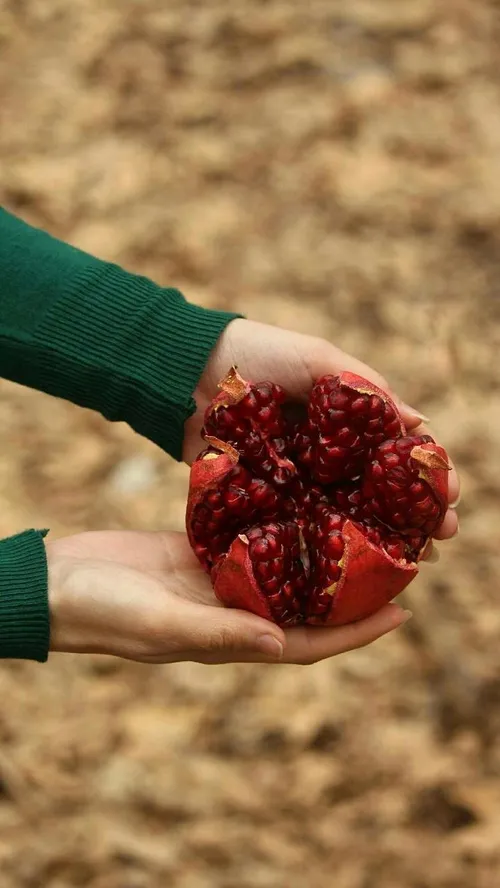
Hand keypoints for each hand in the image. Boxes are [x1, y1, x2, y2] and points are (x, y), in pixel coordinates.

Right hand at [47, 530, 409, 664]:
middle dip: (349, 587)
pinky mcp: (196, 548)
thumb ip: (219, 632)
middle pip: (305, 602)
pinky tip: (301, 498)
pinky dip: (276, 523)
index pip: (307, 641)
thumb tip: (283, 641)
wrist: (56, 584)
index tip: (402, 613)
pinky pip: (247, 535)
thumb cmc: (103, 611)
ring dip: (319, 551)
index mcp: (230, 636)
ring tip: (358, 524)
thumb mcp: (161, 624)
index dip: (356, 632)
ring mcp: (214, 578)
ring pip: (281, 566)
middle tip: (394, 559)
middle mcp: (231, 609)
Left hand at [184, 318, 458, 539]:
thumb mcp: (317, 359)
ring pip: (346, 516)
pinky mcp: (263, 499)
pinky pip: (299, 526)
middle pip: (378, 492)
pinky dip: (325, 547)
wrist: (188, 371)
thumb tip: (420, 423)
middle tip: (442, 536)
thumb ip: (365, 388)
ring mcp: (296, 481)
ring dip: (380, 540)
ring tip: (413, 560)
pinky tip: (350, 568)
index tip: (450, 493)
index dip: (426, 473)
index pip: (396, 452)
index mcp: (344, 422)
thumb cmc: (257, 354)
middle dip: (415, 515)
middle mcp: (325, 456)